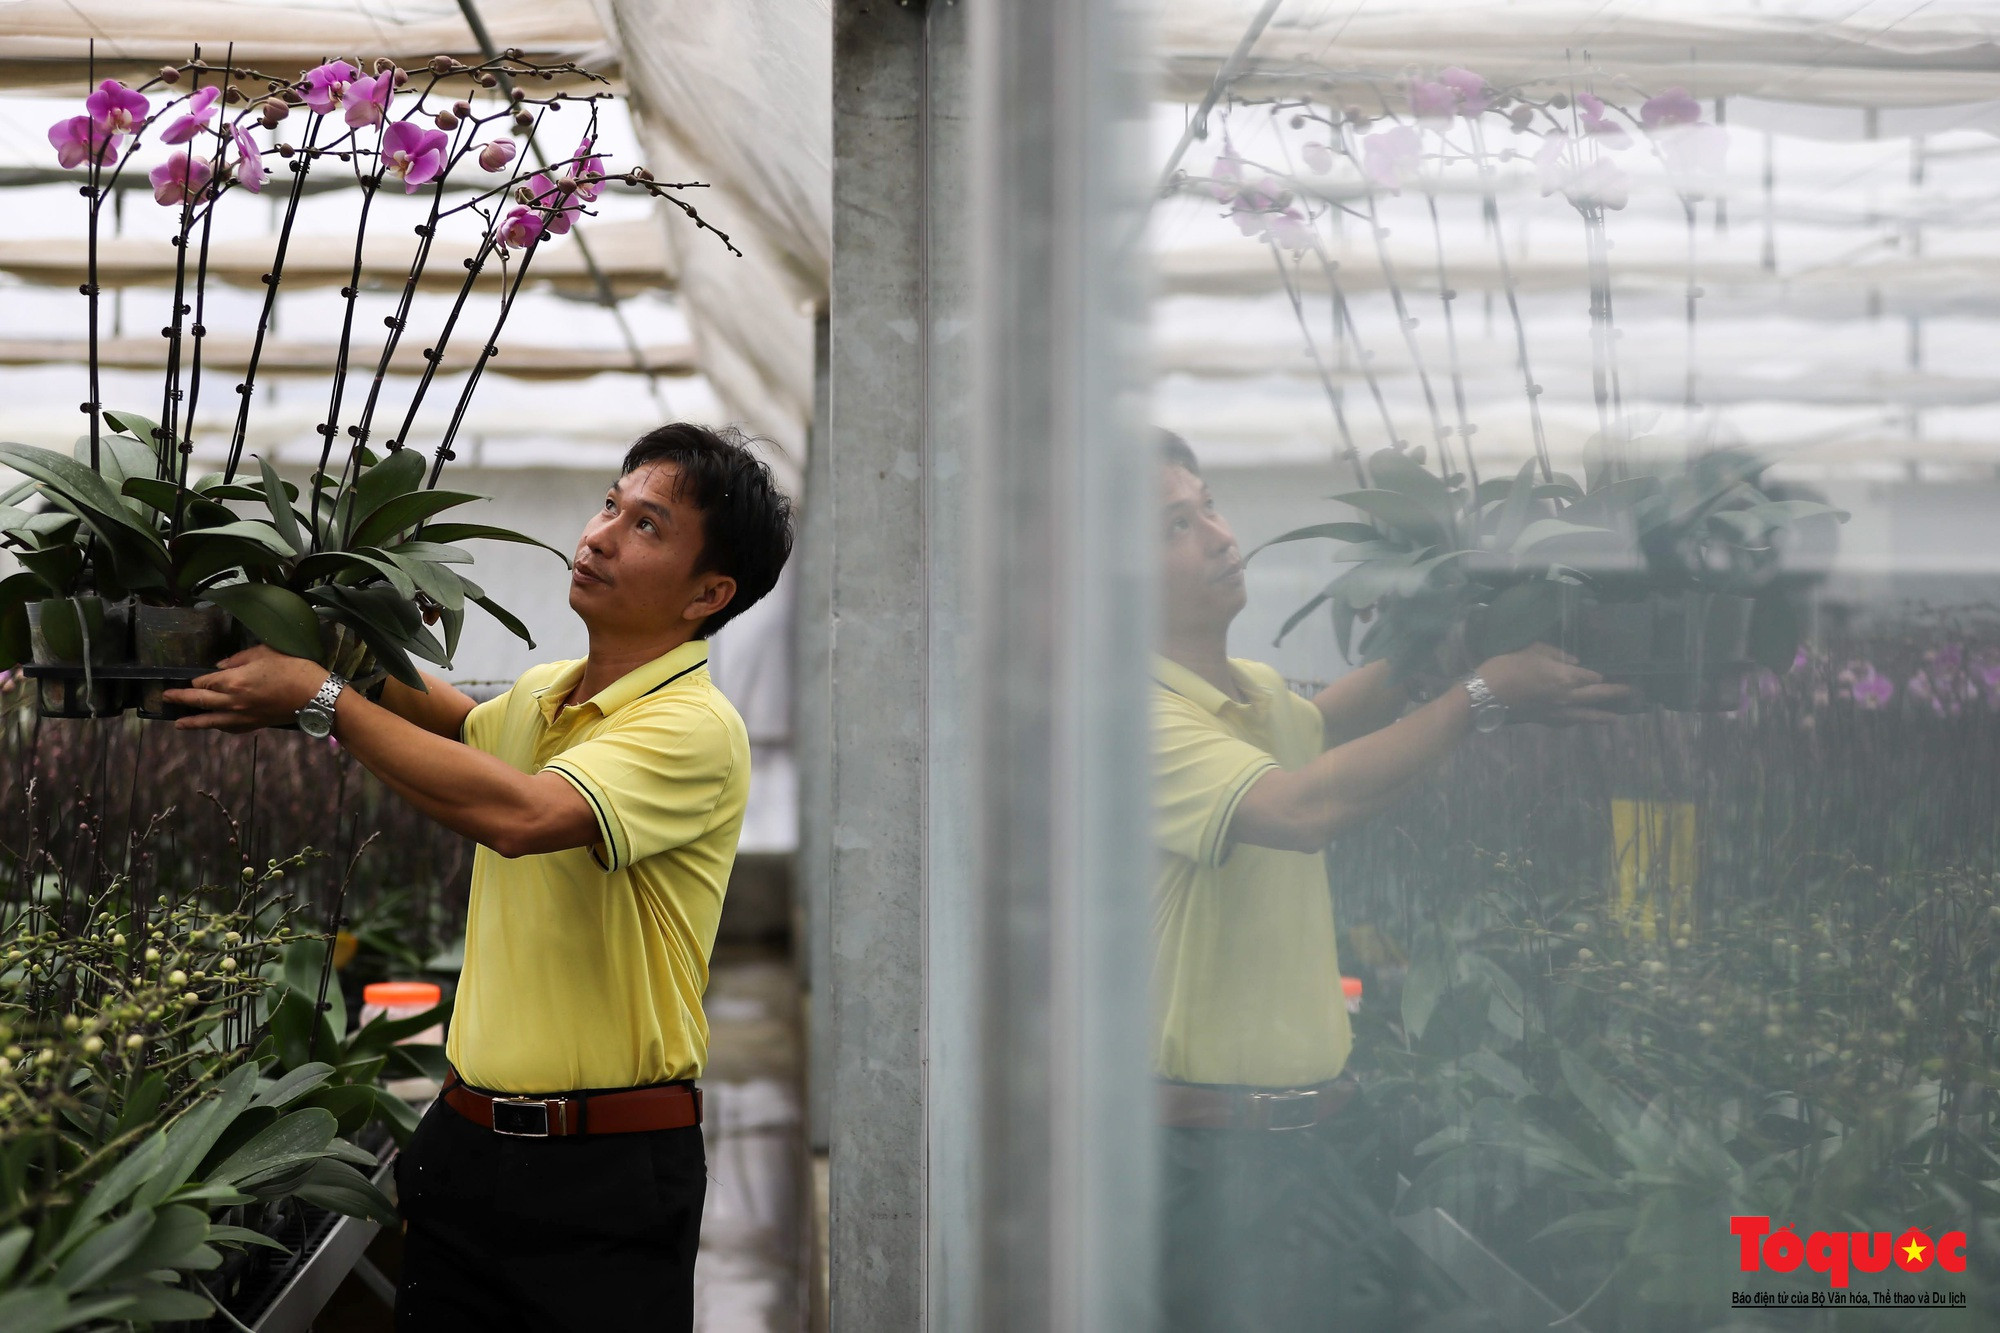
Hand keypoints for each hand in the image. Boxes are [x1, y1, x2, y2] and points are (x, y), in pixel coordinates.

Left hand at [163, 644, 330, 732]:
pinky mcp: (255, 724)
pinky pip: (230, 729)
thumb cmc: (293, 669)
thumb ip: (238, 659)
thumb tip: (221, 666)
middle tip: (165, 699)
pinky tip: (214, 726)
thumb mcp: (264, 653)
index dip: (196, 681)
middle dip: (181, 700)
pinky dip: (218, 727)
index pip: (204, 683)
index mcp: (233, 681)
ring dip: (193, 722)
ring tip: (179, 724)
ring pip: (210, 721)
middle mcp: (232, 702)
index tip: (189, 680)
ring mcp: (243, 716)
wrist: (316, 695)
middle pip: (200, 702)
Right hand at [1475, 643, 1632, 724]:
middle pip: (1598, 696)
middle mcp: (1567, 697)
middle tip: (1636, 694)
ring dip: (1604, 716)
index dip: (1604, 675)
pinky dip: (1580, 720)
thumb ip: (1558, 654)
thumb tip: (1575, 661)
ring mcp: (1557, 712)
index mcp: (1565, 676)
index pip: (1592, 676)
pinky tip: (1583, 720)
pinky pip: (1569, 721)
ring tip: (1617, 718)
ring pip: (1587, 715)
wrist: (1486, 695)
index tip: (1617, 674)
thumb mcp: (1533, 650)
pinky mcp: (1545, 720)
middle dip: (1618, 694)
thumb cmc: (1508, 667)